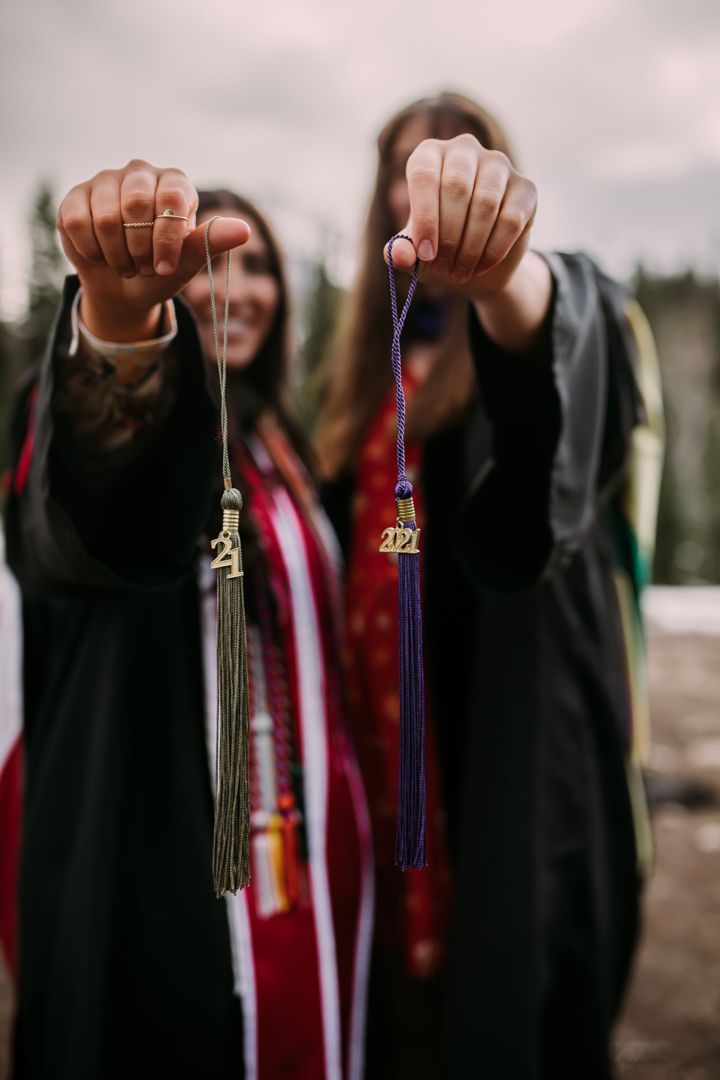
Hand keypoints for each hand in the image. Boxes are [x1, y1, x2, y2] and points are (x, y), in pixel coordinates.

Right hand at [56, 160, 249, 339]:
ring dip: (116, 254)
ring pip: (105, 217)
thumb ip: (210, 243)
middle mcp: (140, 173)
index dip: (166, 240)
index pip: (171, 200)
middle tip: (144, 268)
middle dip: (139, 249)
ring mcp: (106, 180)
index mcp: (175, 182)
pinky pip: (78, 222)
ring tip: (125, 264)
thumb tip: (244, 230)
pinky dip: (91, 251)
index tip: (165, 269)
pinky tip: (100, 255)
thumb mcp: (187, 263)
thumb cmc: (162, 269)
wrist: (125, 288)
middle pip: (135, 205)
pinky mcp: (76, 195)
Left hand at [384, 135, 536, 298]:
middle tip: (442, 268)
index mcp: (429, 154)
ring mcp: (498, 165)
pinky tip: (480, 267)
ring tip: (459, 272)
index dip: (425, 218)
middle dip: (449, 236)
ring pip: (486, 203)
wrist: (476, 266)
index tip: (425, 255)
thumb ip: (400, 252)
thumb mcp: (414, 254)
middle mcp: (465, 149)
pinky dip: (493, 250)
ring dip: (471, 246)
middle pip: (457, 187)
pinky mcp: (526, 188)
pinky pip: (511, 219)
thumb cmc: (437, 250)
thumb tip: (398, 255)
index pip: (425, 175)